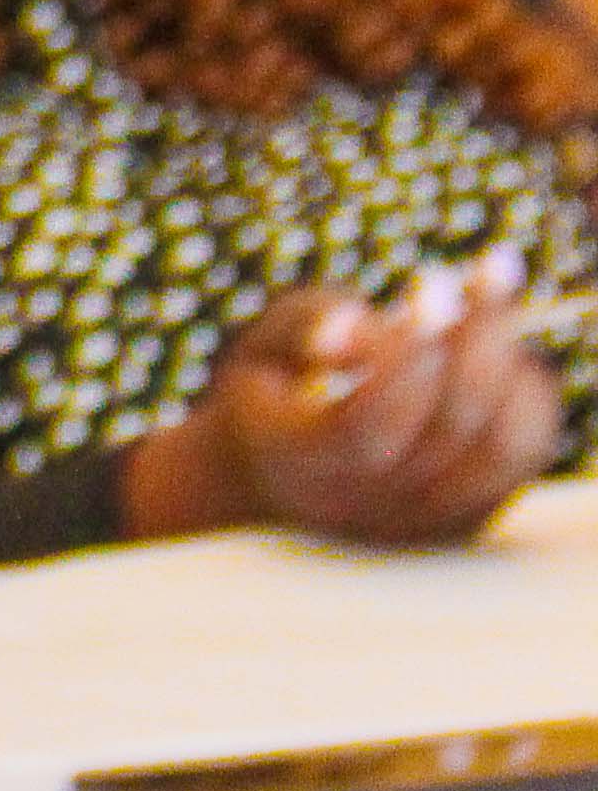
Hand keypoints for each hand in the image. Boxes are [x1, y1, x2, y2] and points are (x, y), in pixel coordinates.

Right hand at [119, 256, 568, 546]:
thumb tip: (354, 330)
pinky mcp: (467, 519)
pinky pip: (523, 454)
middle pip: (448, 426)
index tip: (436, 284)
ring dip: (507, 362)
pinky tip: (502, 353)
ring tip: (490, 310)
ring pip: (500, 444)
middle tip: (493, 268)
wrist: (279, 478)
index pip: (366, 426)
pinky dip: (525, 394)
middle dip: (478, 336)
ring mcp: (421, 522)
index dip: (409, 355)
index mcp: (297, 467)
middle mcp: (362, 510)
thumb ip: (305, 328)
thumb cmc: (279, 392)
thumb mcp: (265, 346)